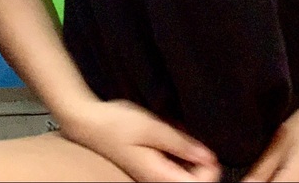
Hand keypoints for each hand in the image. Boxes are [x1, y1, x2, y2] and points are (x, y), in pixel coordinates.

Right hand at [58, 99, 220, 181]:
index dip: (209, 171)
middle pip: (190, 180)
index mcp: (158, 176)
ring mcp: (150, 173)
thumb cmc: (117, 124)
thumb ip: (181, 144)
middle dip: (199, 159)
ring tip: (178, 131)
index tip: (210, 151)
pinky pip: (171, 162)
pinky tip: (170, 131)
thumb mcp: (153, 128)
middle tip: (193, 137)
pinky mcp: (148, 165)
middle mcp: (155, 180)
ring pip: (181, 170)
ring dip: (186, 151)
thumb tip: (208, 157)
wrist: (88, 122)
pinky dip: (175, 148)